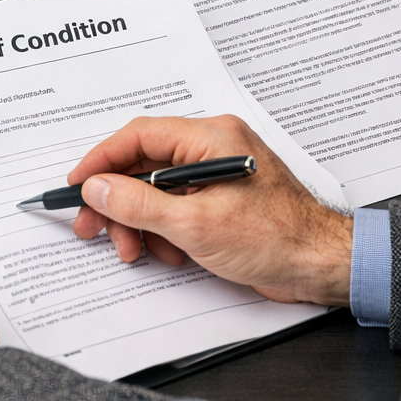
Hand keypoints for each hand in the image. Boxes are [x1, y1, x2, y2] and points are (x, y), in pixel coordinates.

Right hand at [69, 115, 352, 306]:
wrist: (321, 265)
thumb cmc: (278, 238)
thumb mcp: (194, 225)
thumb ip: (138, 204)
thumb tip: (98, 188)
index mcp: (211, 137)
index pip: (140, 136)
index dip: (102, 159)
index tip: (78, 183)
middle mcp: (214, 148)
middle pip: (144, 165)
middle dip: (118, 202)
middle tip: (94, 227)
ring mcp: (217, 174)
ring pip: (157, 191)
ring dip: (140, 222)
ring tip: (138, 250)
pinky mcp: (221, 201)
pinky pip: (177, 208)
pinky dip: (164, 230)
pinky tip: (169, 252)